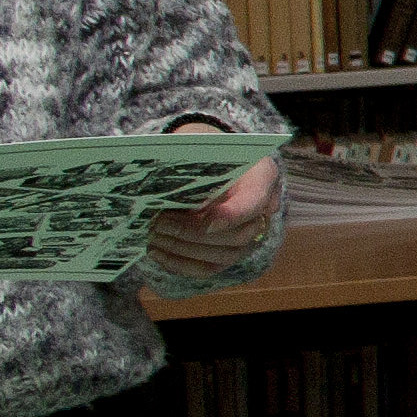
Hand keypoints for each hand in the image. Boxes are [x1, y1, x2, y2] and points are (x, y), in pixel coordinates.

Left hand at [141, 146, 276, 280]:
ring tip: (154, 236)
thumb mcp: (200, 147)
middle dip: (194, 234)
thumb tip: (167, 185)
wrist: (208, 161)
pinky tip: (157, 252)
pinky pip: (209, 268)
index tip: (207, 223)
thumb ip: (193, 163)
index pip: (254, 202)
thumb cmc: (203, 151)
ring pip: (224, 256)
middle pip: (238, 236)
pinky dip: (180, 264)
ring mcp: (247, 234)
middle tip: (159, 223)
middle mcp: (262, 210)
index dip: (233, 217)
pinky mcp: (227, 251)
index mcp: (261, 177)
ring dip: (184, 249)